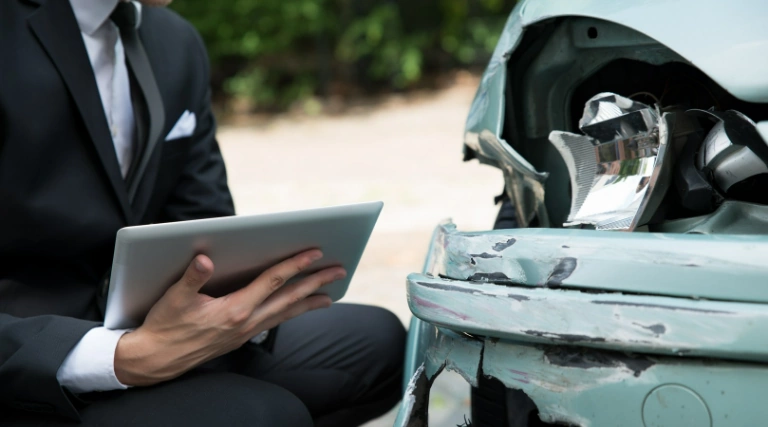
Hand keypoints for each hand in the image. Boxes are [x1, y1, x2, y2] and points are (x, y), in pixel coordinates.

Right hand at [114, 249, 344, 385]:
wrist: (155, 360)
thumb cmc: (164, 326)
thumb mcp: (174, 299)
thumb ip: (192, 278)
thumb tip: (205, 258)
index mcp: (234, 309)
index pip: (272, 281)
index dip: (294, 265)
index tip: (315, 253)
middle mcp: (246, 322)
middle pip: (289, 298)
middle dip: (315, 283)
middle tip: (339, 271)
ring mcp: (246, 332)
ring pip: (285, 313)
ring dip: (309, 301)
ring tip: (329, 294)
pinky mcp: (241, 337)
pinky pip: (274, 322)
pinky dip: (290, 313)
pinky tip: (296, 308)